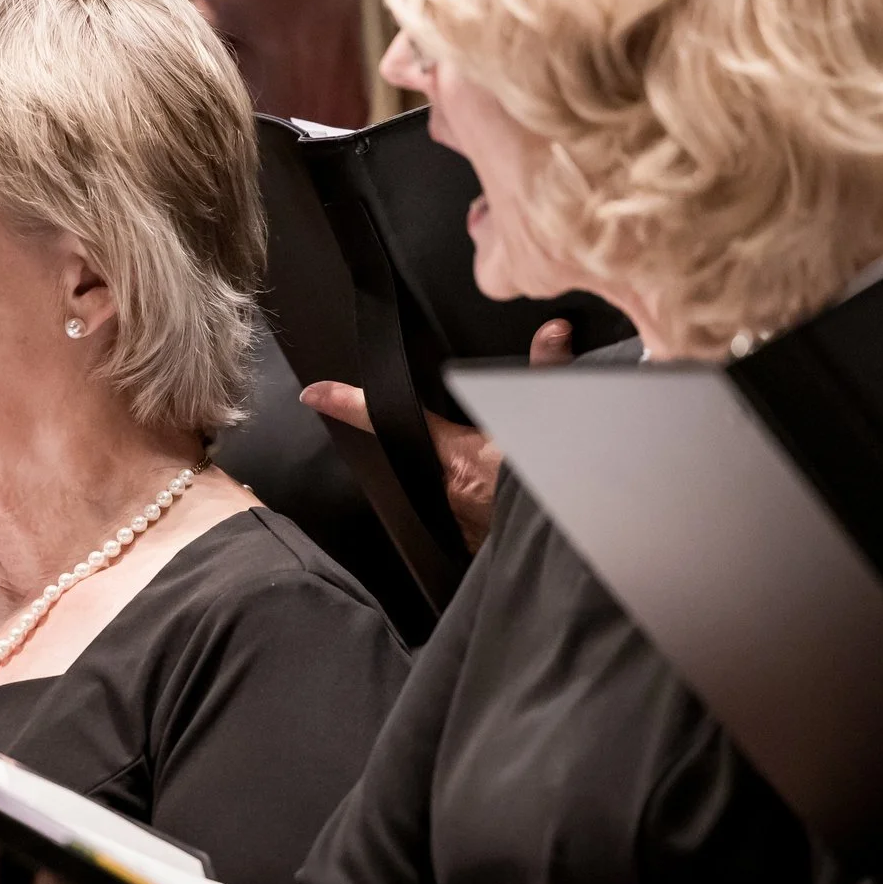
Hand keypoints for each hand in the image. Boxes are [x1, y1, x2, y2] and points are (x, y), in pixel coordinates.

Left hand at [299, 319, 571, 550]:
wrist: (568, 544)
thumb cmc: (554, 484)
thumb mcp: (549, 424)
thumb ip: (549, 375)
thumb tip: (553, 332)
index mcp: (460, 459)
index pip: (393, 422)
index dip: (351, 405)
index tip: (314, 393)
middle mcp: (452, 494)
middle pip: (427, 461)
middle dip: (442, 453)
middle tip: (472, 448)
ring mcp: (465, 528)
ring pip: (449, 496)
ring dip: (470, 487)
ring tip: (497, 482)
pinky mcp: (482, 551)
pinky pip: (473, 525)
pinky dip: (487, 514)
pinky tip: (505, 511)